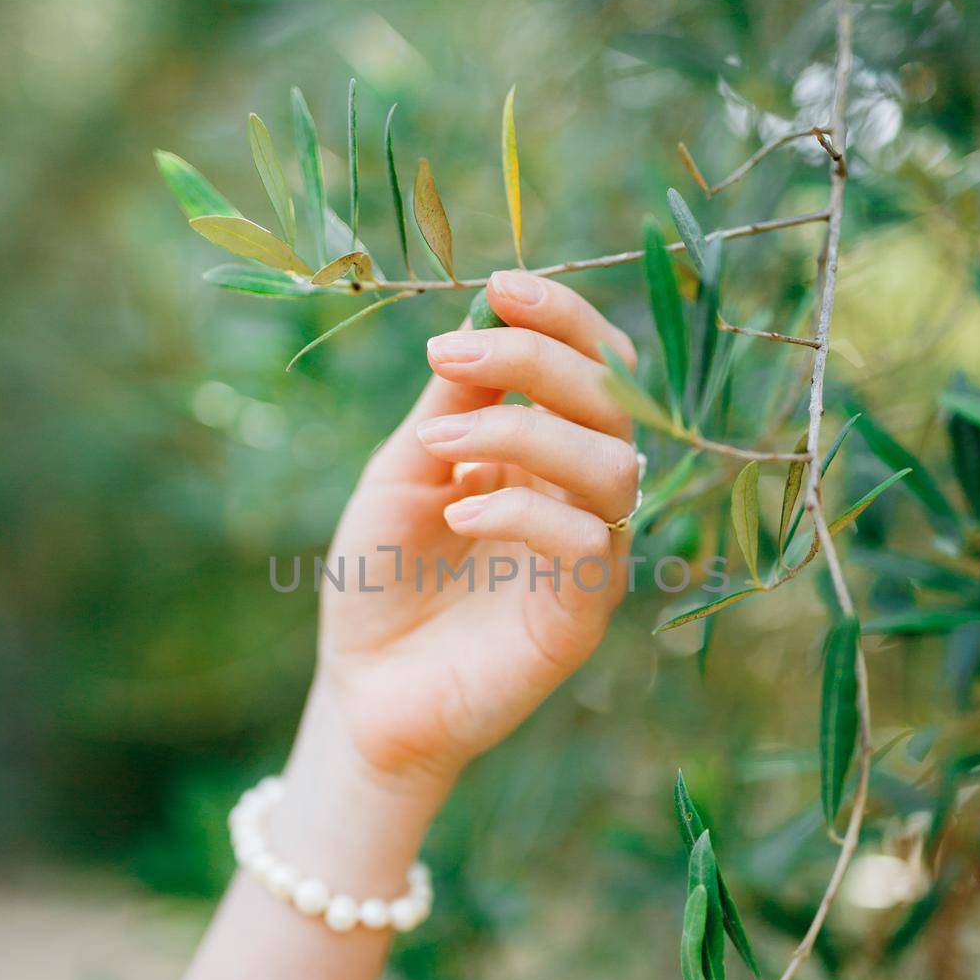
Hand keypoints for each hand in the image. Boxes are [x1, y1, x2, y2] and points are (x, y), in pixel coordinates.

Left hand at [304, 269, 639, 796]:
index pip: (593, 367)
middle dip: (539, 361)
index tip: (501, 287)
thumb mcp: (403, 472)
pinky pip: (588, 542)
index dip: (563, 318)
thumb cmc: (380, 578)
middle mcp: (579, 494)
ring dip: (528, 433)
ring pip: (615, 467)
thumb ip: (452, 407)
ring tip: (440, 449)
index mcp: (544, 450)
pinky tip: (458, 509)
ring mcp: (588, 555)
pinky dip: (523, 509)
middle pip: (614, 403)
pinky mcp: (581, 615)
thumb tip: (485, 319)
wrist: (365, 692)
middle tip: (452, 357)